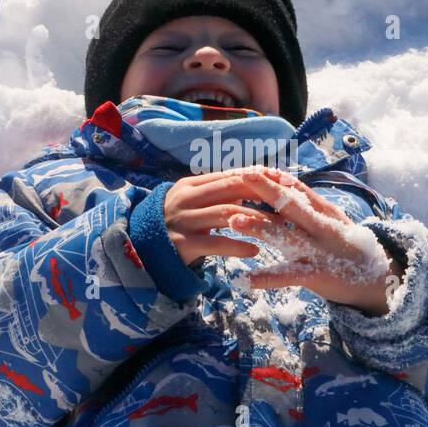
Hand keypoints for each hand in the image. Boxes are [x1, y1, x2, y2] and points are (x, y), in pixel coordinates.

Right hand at [162, 168, 285, 265]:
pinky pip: (215, 243)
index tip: (284, 180)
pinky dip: (237, 245)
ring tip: (280, 228)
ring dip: (257, 220)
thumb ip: (216, 195)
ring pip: (227, 214)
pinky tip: (254, 250)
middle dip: (262, 193)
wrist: (139, 251)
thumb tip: (250, 185)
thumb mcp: (191, 204)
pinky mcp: (182, 244)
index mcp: (191, 185)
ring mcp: (183, 220)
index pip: (230, 175)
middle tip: (289, 201)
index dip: (258, 177)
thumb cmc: (174, 227)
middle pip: (231, 188)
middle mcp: (186, 199)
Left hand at [222, 167, 405, 314]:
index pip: (298, 189)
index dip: (274, 178)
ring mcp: (320, 250)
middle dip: (266, 188)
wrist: (382, 279)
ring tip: (233, 221)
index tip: (251, 166)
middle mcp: (322, 226)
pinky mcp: (318, 274)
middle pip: (291, 204)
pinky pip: (289, 276)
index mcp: (325, 212)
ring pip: (286, 235)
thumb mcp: (334, 220)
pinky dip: (267, 278)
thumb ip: (311, 203)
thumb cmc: (349, 247)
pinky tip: (245, 279)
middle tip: (242, 175)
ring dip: (259, 227)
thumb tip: (283, 180)